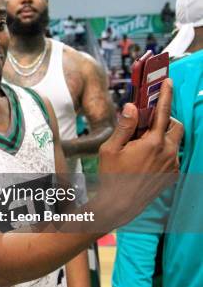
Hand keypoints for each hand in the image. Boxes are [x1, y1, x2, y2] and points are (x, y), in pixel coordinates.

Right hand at [96, 78, 182, 227]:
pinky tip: (146, 159)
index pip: (163, 112)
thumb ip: (124, 126)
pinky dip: (163, 151)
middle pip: (176, 125)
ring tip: (144, 143)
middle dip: (166, 119)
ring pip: (176, 141)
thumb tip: (131, 107)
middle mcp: (168, 152)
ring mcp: (172, 164)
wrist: (120, 204)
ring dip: (164, 136)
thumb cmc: (112, 176)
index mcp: (152, 143)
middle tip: (148, 123)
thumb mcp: (110, 149)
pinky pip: (173, 156)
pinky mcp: (172, 174)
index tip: (168, 82)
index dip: (165, 95)